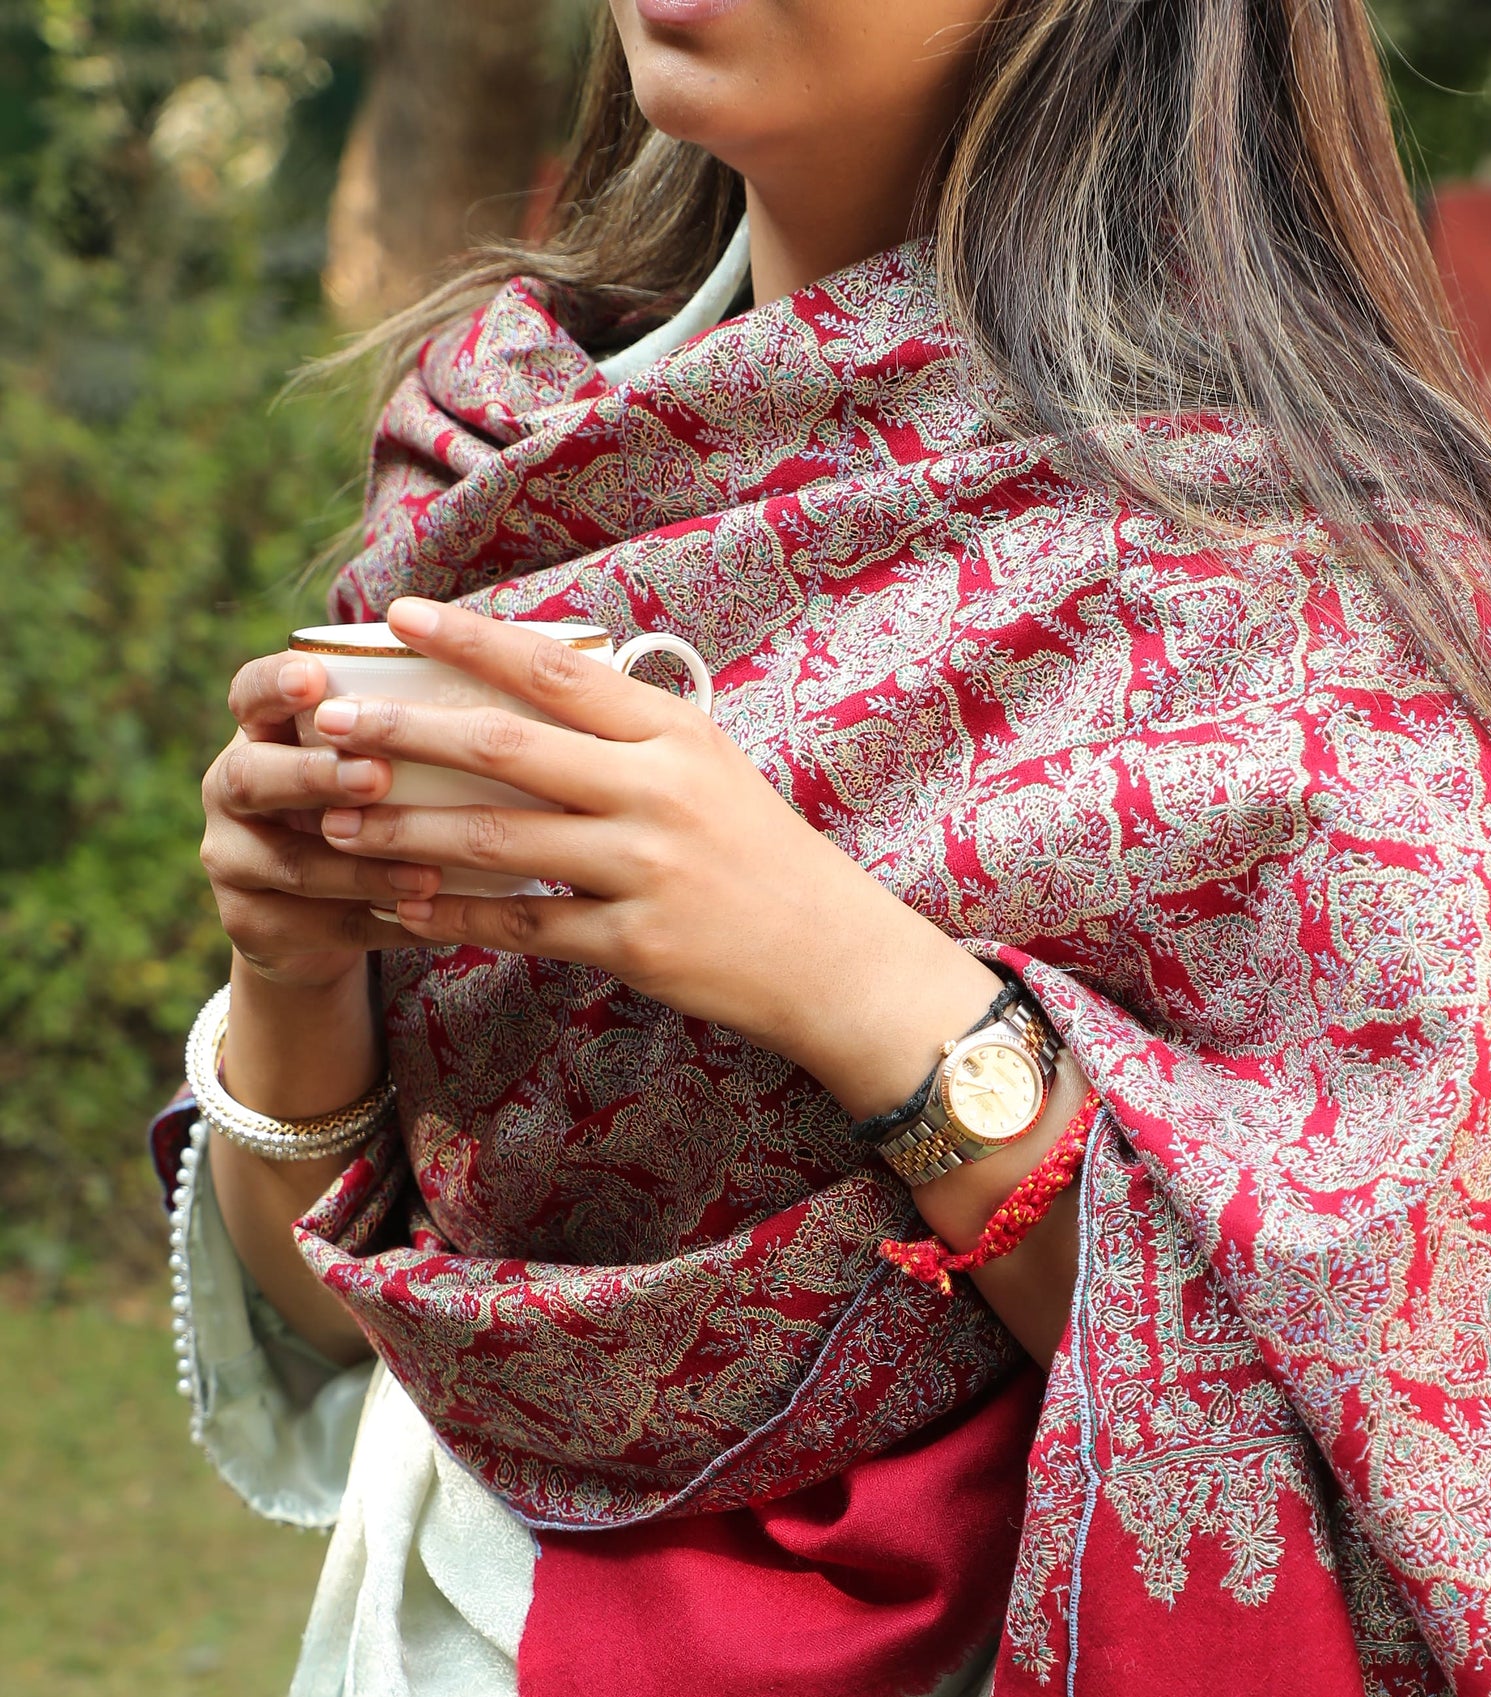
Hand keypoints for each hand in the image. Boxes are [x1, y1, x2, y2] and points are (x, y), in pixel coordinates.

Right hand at [200, 650, 437, 988]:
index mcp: (258, 737)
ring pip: (293, 865)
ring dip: (364, 869)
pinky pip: (321, 929)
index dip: (274, 684)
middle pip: (253, 778)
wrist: (319, 921)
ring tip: (428, 874)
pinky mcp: (250, 925)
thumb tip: (493, 697)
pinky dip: (382, 925)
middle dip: (317, 776)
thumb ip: (396, 738)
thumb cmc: (360, 815)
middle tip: (378, 775)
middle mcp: (228, 792)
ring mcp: (231, 861)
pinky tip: (432, 921)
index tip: (313, 676)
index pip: (248, 696)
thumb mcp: (366, 768)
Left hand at [313, 598, 994, 1105]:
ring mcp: (646, 869)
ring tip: (336, 822)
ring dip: (404, 830)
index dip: (467, 639)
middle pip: (502, 746)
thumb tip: (527, 689)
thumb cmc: (765, 859)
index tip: (394, 615)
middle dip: (402, 730)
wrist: (839, 961)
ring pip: (495, 838)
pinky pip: (522, 925)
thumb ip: (627, 732)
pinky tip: (401, 910)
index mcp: (673, 732)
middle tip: (325, 722)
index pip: (552, 668)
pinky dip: (454, 916)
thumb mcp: (710, 770)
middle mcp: (656, 791)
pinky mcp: (637, 944)